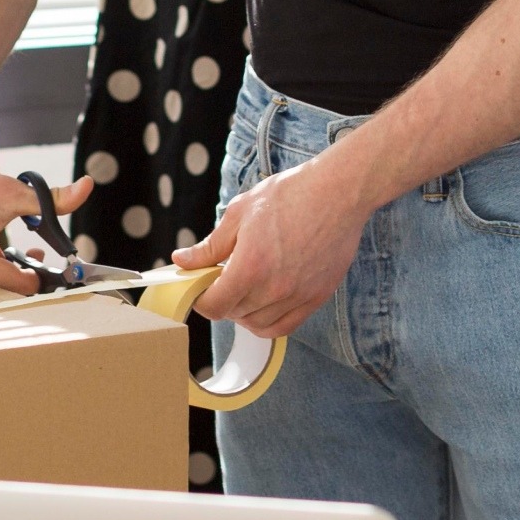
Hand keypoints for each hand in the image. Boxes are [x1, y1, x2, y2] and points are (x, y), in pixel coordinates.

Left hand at [171, 157, 369, 337]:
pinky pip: (284, 327)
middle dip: (221, 299)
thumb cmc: (289, 195)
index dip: (201, 299)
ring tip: (244, 288)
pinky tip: (263, 303)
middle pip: (233, 314)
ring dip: (243, 311)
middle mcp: (274, 289)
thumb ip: (209, 246)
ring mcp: (297, 296)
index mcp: (250, 267)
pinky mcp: (317, 297)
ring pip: (257, 324)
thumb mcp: (240, 213)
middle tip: (223, 279)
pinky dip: (267, 322)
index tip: (201, 287)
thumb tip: (181, 260)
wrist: (338, 192)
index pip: (214, 306)